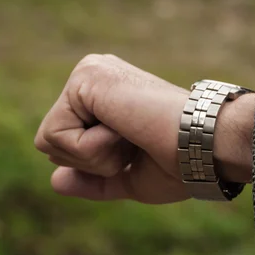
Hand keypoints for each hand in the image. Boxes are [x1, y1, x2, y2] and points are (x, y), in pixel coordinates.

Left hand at [34, 54, 254, 203]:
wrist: (204, 146)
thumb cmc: (179, 163)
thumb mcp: (130, 178)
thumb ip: (93, 180)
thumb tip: (55, 181)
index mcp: (103, 96)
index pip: (64, 144)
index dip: (96, 164)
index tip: (138, 149)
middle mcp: (93, 78)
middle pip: (51, 141)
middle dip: (91, 161)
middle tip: (134, 143)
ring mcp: (88, 73)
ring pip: (50, 140)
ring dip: (93, 156)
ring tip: (131, 135)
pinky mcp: (85, 77)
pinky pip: (56, 135)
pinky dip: (91, 148)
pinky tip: (124, 129)